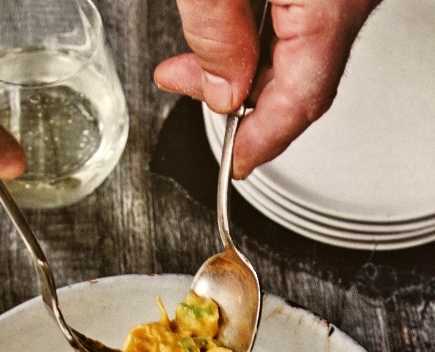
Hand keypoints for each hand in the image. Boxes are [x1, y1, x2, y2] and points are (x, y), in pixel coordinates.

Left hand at [154, 0, 382, 177]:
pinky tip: (227, 37)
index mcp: (331, 3)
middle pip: (300, 80)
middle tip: (190, 94)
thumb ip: (216, 33)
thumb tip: (221, 93)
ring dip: (244, 68)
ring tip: (192, 67)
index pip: (300, 99)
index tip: (237, 166)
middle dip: (240, 101)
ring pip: (299, 53)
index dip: (262, 142)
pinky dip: (259, 39)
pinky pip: (301, 25)